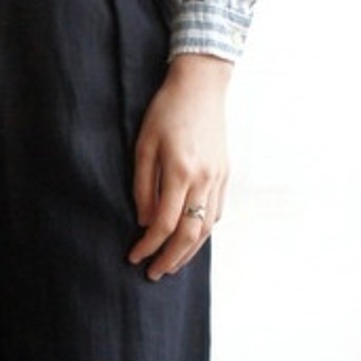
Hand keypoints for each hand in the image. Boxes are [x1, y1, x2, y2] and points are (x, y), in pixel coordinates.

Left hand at [128, 53, 231, 279]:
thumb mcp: (143, 145)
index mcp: (180, 171)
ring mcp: (219, 178)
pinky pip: (217, 212)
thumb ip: (143, 186)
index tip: (134, 257)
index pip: (165, 223)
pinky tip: (191, 240)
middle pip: (190, 233)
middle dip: (171, 258)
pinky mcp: (225, 174)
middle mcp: (204, 179)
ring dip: (189, 251)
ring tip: (172, 265)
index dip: (149, 245)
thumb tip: (145, 222)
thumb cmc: (166, 111)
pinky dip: (203, 232)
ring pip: (207, 227)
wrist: (201, 86)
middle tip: (153, 273)